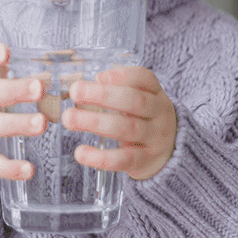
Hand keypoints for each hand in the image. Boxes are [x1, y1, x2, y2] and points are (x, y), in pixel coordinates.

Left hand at [62, 66, 176, 180]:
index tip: (97, 77)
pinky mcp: (145, 162)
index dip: (121, 75)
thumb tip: (82, 89)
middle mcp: (159, 114)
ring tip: (69, 119)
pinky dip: (100, 157)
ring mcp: (154, 139)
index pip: (144, 78)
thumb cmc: (143, 120)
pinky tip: (80, 153)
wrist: (169, 155)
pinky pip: (123, 160)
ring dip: (95, 122)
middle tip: (75, 92)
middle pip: (134, 101)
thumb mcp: (138, 102)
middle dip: (103, 95)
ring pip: (127, 128)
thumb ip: (114, 92)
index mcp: (155, 93)